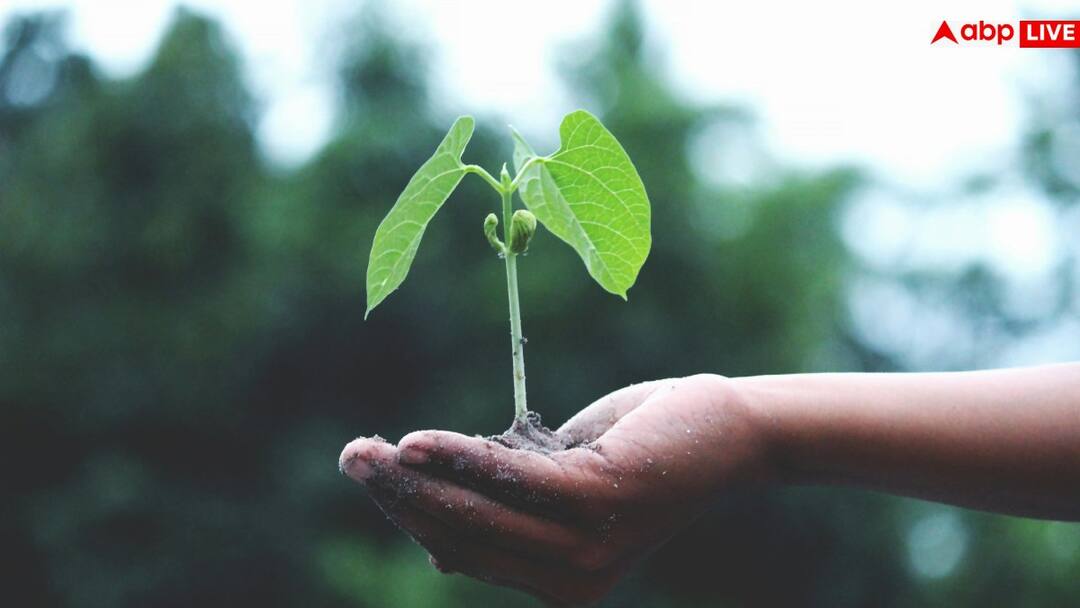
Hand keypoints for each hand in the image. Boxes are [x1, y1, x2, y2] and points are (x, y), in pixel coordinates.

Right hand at [339, 374, 769, 605]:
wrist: (727, 432)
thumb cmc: (641, 451)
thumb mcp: (563, 486)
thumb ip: (509, 512)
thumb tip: (436, 550)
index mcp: (558, 581)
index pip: (464, 550)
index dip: (410, 514)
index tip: (371, 474)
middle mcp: (570, 580)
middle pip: (460, 535)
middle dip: (398, 497)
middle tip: (351, 457)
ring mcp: (585, 547)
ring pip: (476, 512)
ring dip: (414, 479)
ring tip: (367, 451)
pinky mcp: (598, 501)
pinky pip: (510, 478)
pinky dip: (460, 457)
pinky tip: (417, 442)